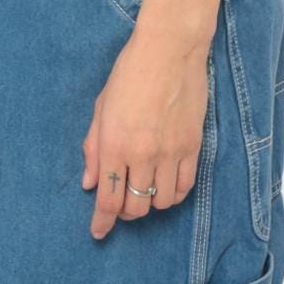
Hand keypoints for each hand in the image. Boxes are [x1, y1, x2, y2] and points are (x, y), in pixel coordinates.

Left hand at [81, 24, 207, 238]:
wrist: (170, 51)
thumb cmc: (130, 74)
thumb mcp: (101, 109)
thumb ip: (94, 149)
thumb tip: (90, 182)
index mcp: (115, 145)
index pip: (108, 199)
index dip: (102, 222)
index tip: (98, 232)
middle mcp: (143, 154)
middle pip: (136, 207)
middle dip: (125, 213)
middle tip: (121, 203)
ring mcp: (171, 152)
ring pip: (162, 202)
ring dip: (150, 203)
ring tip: (143, 190)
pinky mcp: (193, 147)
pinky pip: (185, 187)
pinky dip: (173, 194)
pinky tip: (165, 184)